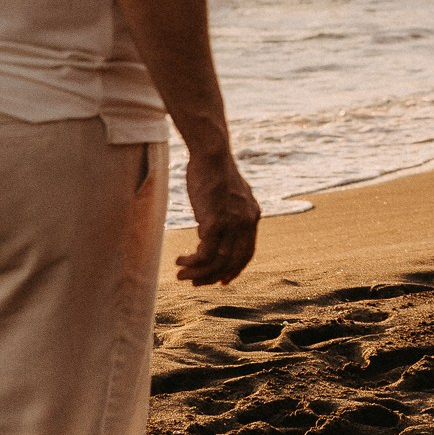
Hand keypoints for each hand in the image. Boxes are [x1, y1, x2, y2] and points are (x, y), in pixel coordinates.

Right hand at [179, 147, 260, 284]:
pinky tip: (180, 260)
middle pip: (233, 262)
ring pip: (218, 262)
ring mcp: (233, 223)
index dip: (234, 269)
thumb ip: (226, 211)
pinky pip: (205, 253)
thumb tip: (209, 230)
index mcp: (252, 215)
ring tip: (181, 274)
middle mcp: (247, 222)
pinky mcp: (216, 221)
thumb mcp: (228, 193)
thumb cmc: (213, 169)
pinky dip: (192, 262)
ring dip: (198, 272)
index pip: (247, 252)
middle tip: (195, 281)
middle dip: (213, 276)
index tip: (222, 280)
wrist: (211, 153)